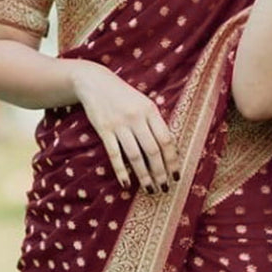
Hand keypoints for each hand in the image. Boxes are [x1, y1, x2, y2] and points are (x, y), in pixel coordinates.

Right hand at [69, 61, 180, 193]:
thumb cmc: (124, 96)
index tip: (176, 175)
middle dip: (160, 172)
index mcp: (150, 110)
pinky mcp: (104, 129)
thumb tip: (170, 150)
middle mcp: (136, 117)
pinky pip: (114, 154)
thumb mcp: (144, 104)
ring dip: (144, 175)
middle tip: (164, 188)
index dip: (172, 160)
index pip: (166, 139)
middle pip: (152, 150)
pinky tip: (127, 183)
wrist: (95, 82)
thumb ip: (155, 123)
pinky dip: (121, 170)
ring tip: (150, 189)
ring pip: (135, 156)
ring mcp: (119, 124)